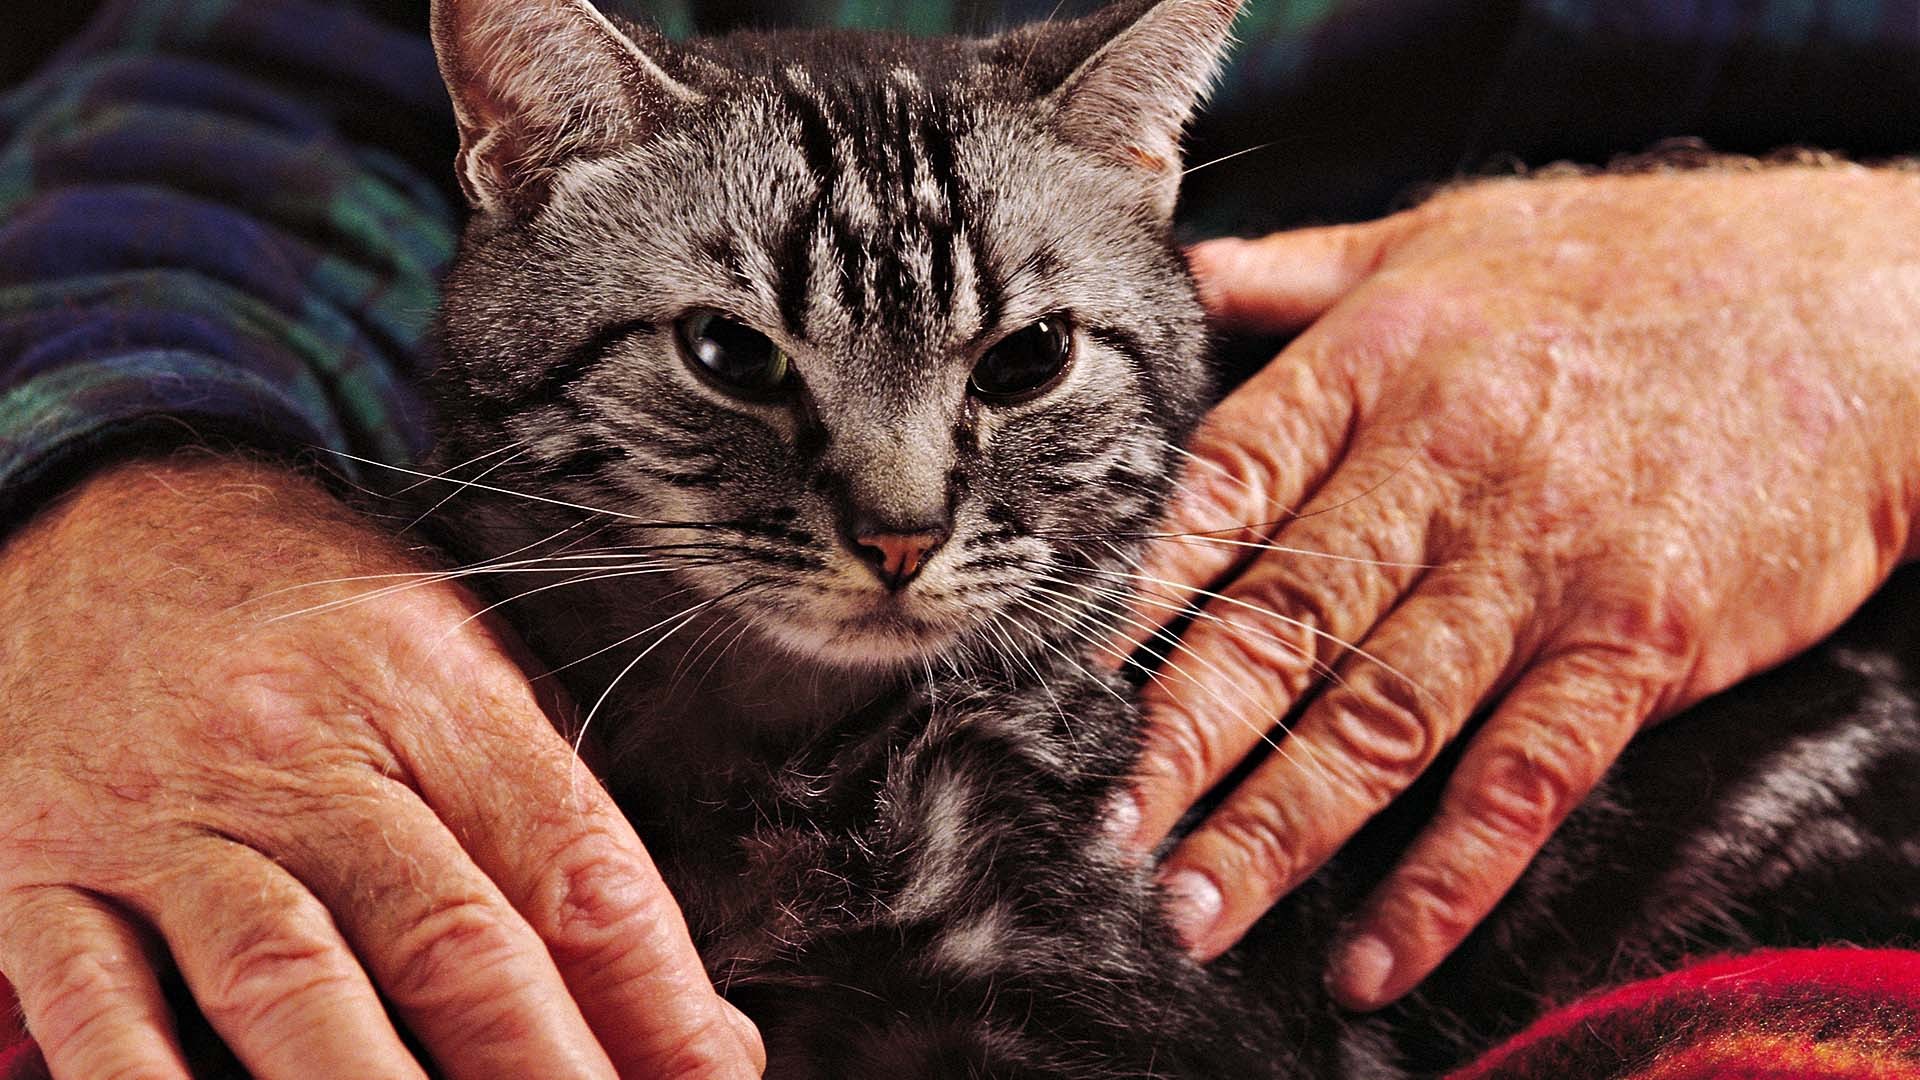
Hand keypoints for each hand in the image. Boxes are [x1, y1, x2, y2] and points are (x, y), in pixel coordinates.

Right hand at [0, 454, 764, 1078]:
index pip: (572, 861)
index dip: (656, 997)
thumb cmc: (308, 613)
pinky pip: (101, 1009)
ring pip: (289, 979)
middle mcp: (302, 744)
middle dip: (544, 1069)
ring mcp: (167, 812)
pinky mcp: (44, 870)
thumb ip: (559, 832)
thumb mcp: (457, 667)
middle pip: (449, 935)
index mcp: (431, 684)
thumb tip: (691, 1025)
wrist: (95, 516)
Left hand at [1112, 165, 1919, 1007]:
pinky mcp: (1636, 641)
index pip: (1218, 492)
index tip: (1062, 682)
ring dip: (1278, 829)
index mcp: (1376, 367)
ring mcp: (1538, 563)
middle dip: (1179, 743)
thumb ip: (1302, 272)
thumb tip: (1184, 277)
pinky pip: (1524, 779)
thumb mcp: (1448, 232)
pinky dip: (1448, 879)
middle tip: (1107, 837)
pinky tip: (1380, 954)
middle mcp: (1441, 468)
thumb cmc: (1642, 264)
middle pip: (1278, 624)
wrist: (1863, 304)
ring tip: (1197, 913)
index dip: (1131, 595)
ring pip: (1379, 717)